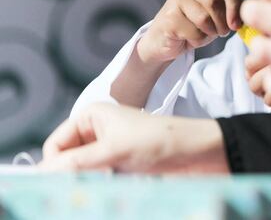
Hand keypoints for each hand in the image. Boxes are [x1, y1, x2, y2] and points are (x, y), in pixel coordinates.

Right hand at [40, 103, 227, 172]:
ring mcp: (108, 149)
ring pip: (82, 173)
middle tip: (89, 183)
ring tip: (108, 181)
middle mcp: (97, 130)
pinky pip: (97, 180)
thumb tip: (42, 173)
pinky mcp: (120, 165)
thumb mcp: (112, 151)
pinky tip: (113, 187)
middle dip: (73, 175)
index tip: (61, 183)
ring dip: (88, 182)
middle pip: (66, 160)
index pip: (54, 144)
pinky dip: (100, 186)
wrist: (195, 152)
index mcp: (91, 116)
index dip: (54, 164)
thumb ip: (75, 163)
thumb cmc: (157, 141)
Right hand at [139, 0, 241, 64]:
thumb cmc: (196, 25)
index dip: (235, 8)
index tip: (237, 25)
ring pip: (204, 18)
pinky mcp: (168, 17)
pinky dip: (198, 40)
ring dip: (210, 32)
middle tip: (221, 32)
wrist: (166, 40)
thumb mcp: (217, 14)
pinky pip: (194, 32)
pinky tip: (189, 37)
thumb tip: (246, 13)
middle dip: (222, 22)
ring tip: (205, 33)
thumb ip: (231, 10)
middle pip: (214, 2)